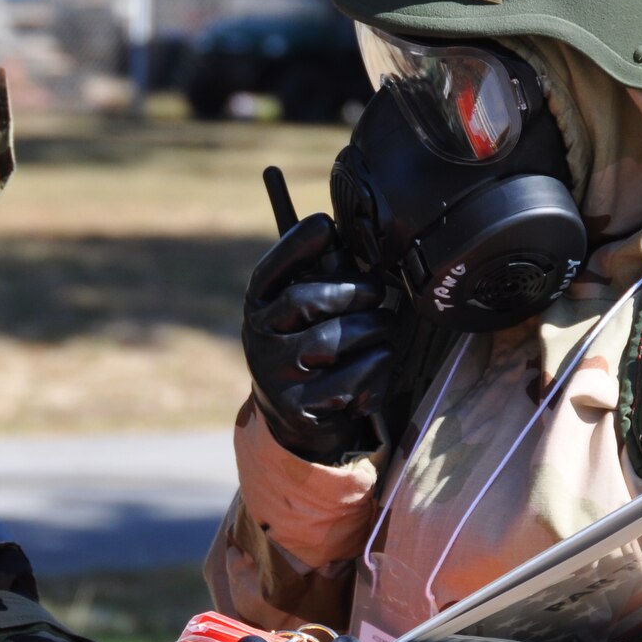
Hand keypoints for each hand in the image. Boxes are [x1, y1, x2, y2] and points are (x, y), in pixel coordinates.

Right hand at [242, 213, 398, 461]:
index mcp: (258, 308)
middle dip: (350, 290)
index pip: (270, 271)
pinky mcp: (299, 408)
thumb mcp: (307, 311)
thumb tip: (343, 235)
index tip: (326, 225)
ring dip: (371, 328)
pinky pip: (351, 377)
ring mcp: (275, 375)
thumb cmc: (312, 346)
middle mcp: (258, 339)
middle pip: (302, 301)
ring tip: (384, 327)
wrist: (297, 416)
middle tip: (377, 291)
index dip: (296, 244)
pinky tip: (377, 360)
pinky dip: (375, 365)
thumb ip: (323, 277)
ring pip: (331, 340)